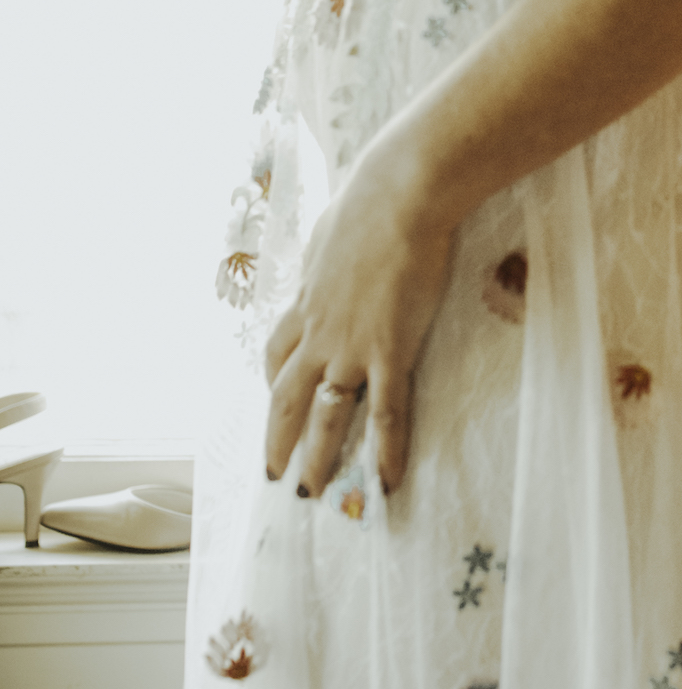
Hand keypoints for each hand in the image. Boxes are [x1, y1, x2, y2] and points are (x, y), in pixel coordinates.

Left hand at [263, 142, 454, 498]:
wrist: (401, 195)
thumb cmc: (373, 199)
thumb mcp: (334, 228)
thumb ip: (331, 250)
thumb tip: (334, 244)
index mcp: (306, 299)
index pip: (278, 352)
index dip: (274, 381)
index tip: (275, 398)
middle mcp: (319, 331)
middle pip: (287, 397)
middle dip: (278, 438)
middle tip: (274, 473)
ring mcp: (351, 346)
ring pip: (326, 416)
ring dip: (318, 458)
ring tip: (312, 493)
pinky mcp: (389, 351)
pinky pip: (385, 414)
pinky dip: (386, 451)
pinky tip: (387, 482)